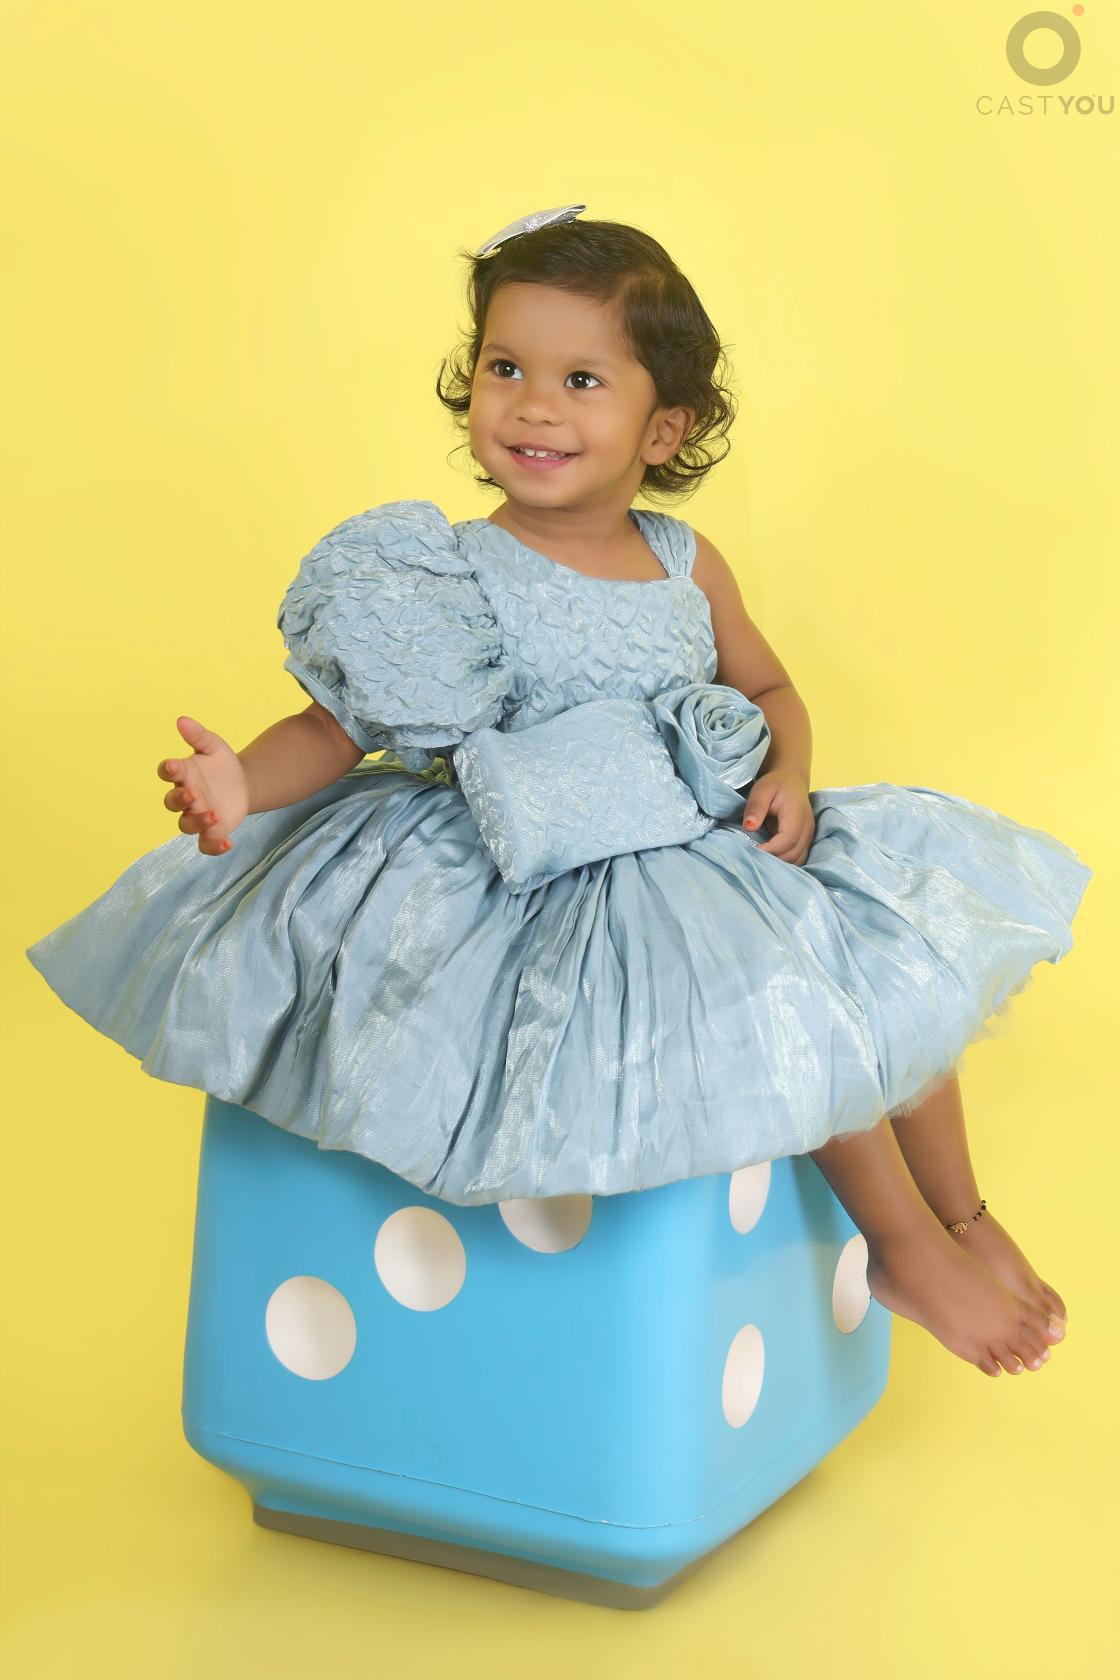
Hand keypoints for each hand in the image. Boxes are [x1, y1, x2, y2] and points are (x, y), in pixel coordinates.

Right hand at [157, 715, 249, 855]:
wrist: (243, 785)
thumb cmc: (221, 764)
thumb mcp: (214, 746)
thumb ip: (198, 736)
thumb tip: (182, 720)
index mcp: (182, 775)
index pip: (167, 773)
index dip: (168, 770)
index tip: (174, 765)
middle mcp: (185, 798)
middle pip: (172, 803)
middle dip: (181, 799)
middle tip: (195, 794)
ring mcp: (196, 816)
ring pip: (186, 825)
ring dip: (197, 822)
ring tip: (215, 815)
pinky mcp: (212, 831)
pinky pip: (206, 845)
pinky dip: (214, 847)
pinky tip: (228, 843)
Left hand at [742, 769, 814, 865]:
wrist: (791, 781)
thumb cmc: (775, 784)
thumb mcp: (762, 789)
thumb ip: (756, 806)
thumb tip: (749, 826)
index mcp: (798, 815)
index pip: (788, 840)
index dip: (771, 850)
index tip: (752, 852)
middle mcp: (807, 828)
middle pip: (793, 853)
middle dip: (773, 860)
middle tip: (752, 860)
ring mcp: (808, 837)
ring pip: (797, 860)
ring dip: (779, 865)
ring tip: (759, 863)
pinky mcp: (805, 842)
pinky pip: (798, 859)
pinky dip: (785, 864)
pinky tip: (770, 863)